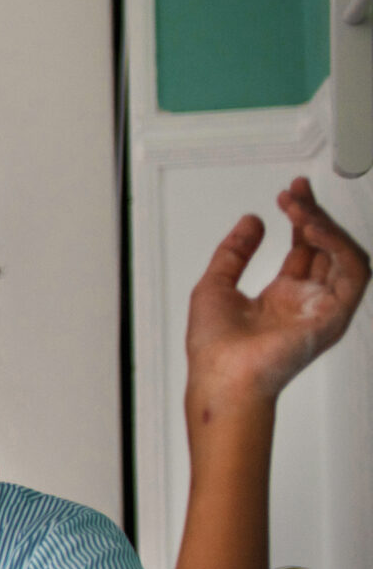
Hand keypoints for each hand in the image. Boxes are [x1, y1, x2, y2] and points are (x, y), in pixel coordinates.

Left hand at [187, 177, 368, 416]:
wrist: (221, 376)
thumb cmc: (215, 348)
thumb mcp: (215, 285)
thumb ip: (234, 252)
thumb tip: (251, 221)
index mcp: (282, 297)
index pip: (303, 249)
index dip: (300, 218)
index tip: (290, 194)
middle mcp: (307, 301)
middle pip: (325, 247)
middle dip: (313, 214)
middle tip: (296, 191)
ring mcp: (323, 308)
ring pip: (343, 255)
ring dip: (324, 226)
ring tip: (299, 208)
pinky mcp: (335, 315)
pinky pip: (353, 273)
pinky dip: (338, 246)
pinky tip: (313, 229)